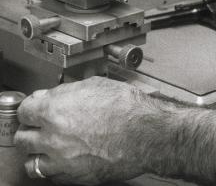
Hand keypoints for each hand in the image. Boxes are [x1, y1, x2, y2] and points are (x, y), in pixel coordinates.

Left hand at [14, 76, 164, 184]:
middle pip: (23, 137)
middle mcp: (52, 136)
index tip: (35, 108)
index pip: (24, 110)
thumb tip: (53, 96)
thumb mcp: (94, 85)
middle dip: (31, 129)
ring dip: (37, 152)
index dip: (31, 107)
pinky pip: (49, 175)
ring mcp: (60, 160)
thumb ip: (66, 92)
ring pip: (31, 161)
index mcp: (54, 109)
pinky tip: (62, 158)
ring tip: (48, 145)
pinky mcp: (72, 177)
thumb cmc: (125, 107)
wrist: (144, 133)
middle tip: (40, 126)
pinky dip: (52, 167)